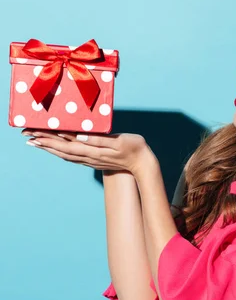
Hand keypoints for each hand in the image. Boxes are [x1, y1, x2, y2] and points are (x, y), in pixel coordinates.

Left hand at [21, 128, 155, 175]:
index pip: (65, 144)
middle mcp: (90, 157)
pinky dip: (62, 154)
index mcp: (93, 150)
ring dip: (50, 150)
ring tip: (37, 144)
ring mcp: (92, 161)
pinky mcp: (96, 161)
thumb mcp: (119, 141)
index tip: (34, 134)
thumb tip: (80, 136)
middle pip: (62, 151)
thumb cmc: (135, 148)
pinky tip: (58, 152)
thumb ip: (99, 139)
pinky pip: (74, 158)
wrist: (144, 165)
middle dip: (44, 144)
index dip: (49, 139)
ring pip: (66, 155)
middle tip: (27, 138)